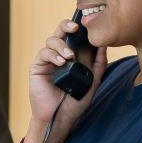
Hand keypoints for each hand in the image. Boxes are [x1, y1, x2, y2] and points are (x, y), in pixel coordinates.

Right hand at [27, 16, 107, 139]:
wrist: (60, 117)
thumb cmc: (74, 102)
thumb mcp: (92, 82)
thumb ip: (98, 64)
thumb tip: (104, 46)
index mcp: (72, 56)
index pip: (73, 36)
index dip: (78, 28)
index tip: (86, 25)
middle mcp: (58, 55)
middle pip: (60, 32)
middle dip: (66, 26)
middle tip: (75, 28)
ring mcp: (47, 61)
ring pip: (51, 40)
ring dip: (61, 45)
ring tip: (69, 56)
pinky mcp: (37, 67)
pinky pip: (43, 53)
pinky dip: (52, 55)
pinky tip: (60, 62)